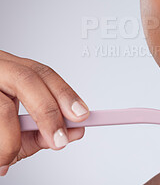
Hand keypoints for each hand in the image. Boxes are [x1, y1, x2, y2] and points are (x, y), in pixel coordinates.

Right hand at [0, 50, 89, 175]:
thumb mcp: (15, 123)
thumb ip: (42, 129)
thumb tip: (74, 132)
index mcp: (12, 71)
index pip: (43, 74)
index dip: (65, 93)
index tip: (81, 115)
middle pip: (27, 81)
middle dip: (48, 112)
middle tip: (58, 140)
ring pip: (3, 106)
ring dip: (10, 139)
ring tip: (5, 160)